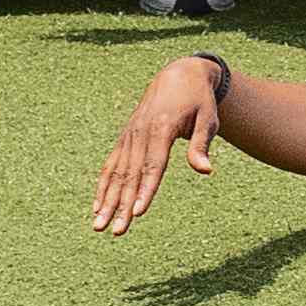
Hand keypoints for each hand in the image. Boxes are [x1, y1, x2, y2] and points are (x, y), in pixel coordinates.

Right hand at [92, 53, 226, 231]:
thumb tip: (206, 170)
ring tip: (99, 226)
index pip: (153, 166)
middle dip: (122, 205)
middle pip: (130, 175)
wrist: (178, 74)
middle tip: (116, 231)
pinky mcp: (125, 138)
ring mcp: (129, 135)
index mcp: (161, 128)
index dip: (146, 190)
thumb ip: (202, 144)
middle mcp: (140, 133)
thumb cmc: (198, 100)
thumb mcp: (208, 118)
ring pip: (116, 174)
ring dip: (107, 201)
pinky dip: (103, 186)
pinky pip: (111, 165)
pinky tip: (97, 208)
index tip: (138, 213)